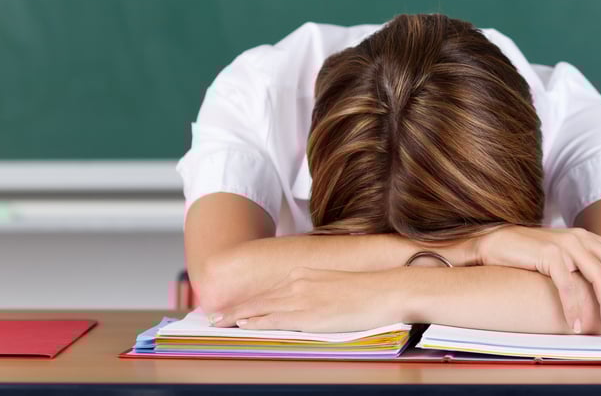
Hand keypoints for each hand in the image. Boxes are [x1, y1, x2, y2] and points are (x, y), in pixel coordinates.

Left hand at [207, 267, 402, 331]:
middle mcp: (299, 282)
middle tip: (213, 317)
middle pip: (259, 299)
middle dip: (234, 309)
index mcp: (306, 274)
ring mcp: (302, 297)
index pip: (270, 290)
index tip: (232, 308)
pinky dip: (255, 322)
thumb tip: (308, 303)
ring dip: (237, 316)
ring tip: (219, 323)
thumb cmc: (369, 291)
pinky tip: (242, 326)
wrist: (386, 289)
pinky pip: (274, 319)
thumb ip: (317, 292)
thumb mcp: (336, 286)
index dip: (248, 300)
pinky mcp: (308, 313)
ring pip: (261, 308)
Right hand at [472, 226, 600, 334]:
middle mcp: (582, 238)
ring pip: (598, 279)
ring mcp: (567, 245)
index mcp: (588, 238)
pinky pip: (569, 286)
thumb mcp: (561, 256)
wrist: (494, 243)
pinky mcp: (550, 255)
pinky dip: (575, 309)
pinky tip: (577, 326)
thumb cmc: (527, 255)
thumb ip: (582, 266)